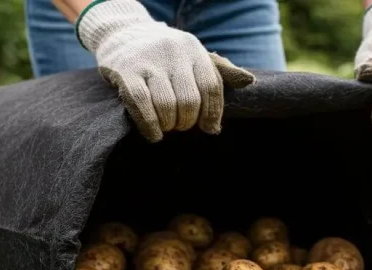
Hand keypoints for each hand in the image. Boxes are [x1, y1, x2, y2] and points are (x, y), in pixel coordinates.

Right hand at [77, 0, 254, 141]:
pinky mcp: (125, 71)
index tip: (209, 127)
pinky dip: (151, 126)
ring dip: (169, 125)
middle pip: (190, 101)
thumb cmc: (164, 54)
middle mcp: (172, 52)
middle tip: (182, 125)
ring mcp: (148, 62)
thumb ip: (220, 71)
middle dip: (187, 121)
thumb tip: (249, 81)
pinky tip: (155, 134)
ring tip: (168, 126)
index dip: (212, 113)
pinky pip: (141, 105)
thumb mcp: (193, 56)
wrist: (122, 33)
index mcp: (193, 49)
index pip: (211, 87)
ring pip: (167, 105)